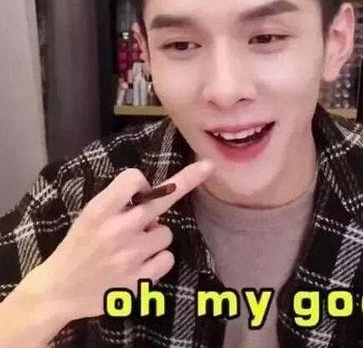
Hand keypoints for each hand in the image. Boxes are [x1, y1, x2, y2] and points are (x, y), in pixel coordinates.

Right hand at [17, 160, 213, 321]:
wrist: (60, 290)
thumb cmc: (79, 246)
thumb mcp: (90, 216)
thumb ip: (118, 203)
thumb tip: (155, 193)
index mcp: (100, 210)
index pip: (133, 178)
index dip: (141, 183)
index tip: (141, 190)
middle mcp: (117, 230)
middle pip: (162, 199)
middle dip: (188, 179)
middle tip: (207, 167)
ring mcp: (129, 257)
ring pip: (166, 233)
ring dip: (155, 237)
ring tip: (132, 248)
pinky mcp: (138, 281)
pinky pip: (167, 258)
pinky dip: (158, 259)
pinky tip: (140, 265)